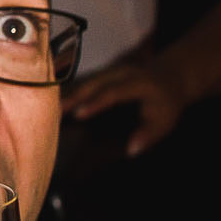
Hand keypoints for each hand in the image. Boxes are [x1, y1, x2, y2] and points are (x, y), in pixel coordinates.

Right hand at [65, 60, 188, 156]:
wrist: (170, 76)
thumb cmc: (167, 102)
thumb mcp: (166, 120)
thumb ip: (149, 134)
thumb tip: (131, 150)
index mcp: (138, 82)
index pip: (113, 92)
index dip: (95, 103)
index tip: (78, 114)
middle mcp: (122, 72)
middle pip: (94, 82)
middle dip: (73, 96)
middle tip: (54, 112)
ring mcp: (112, 69)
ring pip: (87, 80)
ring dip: (69, 93)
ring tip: (49, 108)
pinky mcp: (105, 73)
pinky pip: (86, 81)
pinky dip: (72, 91)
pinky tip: (57, 102)